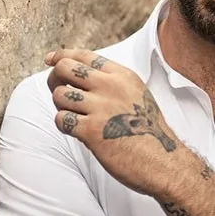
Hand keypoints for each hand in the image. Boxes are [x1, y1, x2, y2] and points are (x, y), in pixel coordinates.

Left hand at [44, 48, 179, 193]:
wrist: (163, 161)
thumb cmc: (150, 132)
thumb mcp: (139, 95)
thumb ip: (114, 83)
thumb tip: (81, 75)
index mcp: (122, 76)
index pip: (84, 55)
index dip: (62, 55)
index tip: (50, 59)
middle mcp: (110, 87)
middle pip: (65, 68)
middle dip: (55, 78)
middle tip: (59, 91)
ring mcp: (101, 108)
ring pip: (60, 94)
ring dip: (61, 106)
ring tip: (74, 115)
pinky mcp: (92, 131)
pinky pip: (62, 119)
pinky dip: (65, 124)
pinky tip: (77, 130)